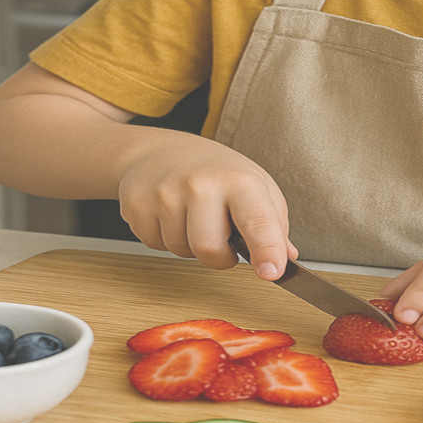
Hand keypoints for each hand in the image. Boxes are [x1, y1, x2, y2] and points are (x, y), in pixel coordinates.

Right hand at [116, 134, 296, 278]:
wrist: (159, 151)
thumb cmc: (215, 171)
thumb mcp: (254, 186)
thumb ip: (273, 224)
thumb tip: (287, 257)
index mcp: (240, 180)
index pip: (258, 221)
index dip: (267, 250)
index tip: (272, 272)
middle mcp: (202, 184)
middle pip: (209, 251)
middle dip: (219, 255)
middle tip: (221, 233)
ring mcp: (165, 193)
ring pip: (180, 251)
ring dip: (190, 244)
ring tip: (192, 215)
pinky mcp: (136, 204)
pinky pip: (155, 244)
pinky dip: (165, 238)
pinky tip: (170, 214)